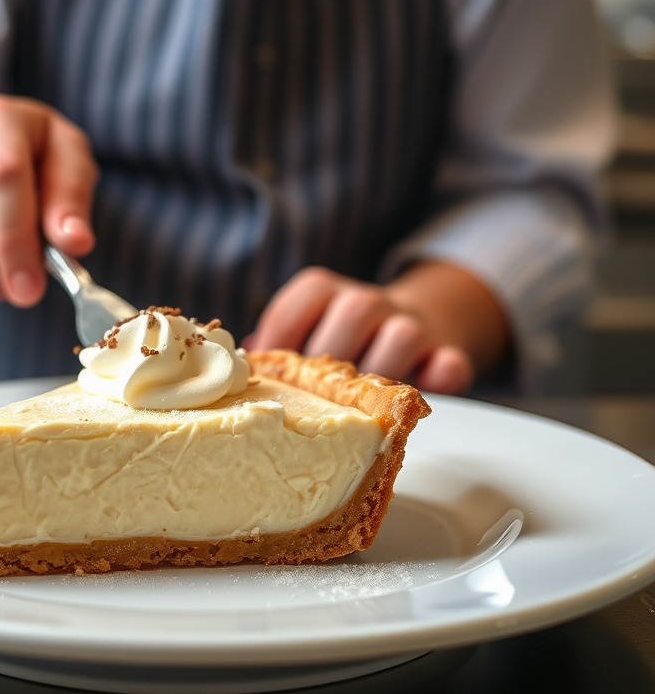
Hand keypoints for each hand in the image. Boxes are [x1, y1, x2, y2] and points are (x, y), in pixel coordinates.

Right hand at [0, 94, 98, 305]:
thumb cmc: (35, 155)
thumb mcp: (67, 162)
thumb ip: (72, 199)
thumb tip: (76, 242)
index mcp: (1, 119)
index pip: (4, 179)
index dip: (18, 239)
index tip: (34, 287)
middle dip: (0, 267)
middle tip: (24, 295)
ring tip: (7, 282)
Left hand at [245, 263, 510, 394]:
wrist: (410, 322)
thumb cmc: (336, 339)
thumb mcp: (302, 331)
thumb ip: (275, 346)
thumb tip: (243, 365)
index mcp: (322, 290)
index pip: (300, 302)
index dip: (282, 340)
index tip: (270, 374)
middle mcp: (366, 301)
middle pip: (354, 313)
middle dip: (333, 357)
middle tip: (317, 396)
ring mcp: (409, 325)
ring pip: (401, 335)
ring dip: (382, 369)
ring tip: (363, 403)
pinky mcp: (445, 353)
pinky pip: (449, 362)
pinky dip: (441, 375)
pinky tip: (426, 387)